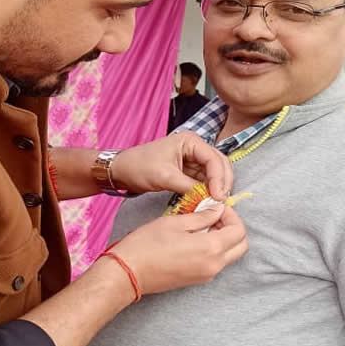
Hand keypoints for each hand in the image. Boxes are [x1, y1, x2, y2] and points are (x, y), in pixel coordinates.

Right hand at [109, 204, 247, 294]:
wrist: (128, 273)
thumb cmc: (147, 245)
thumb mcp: (175, 223)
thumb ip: (202, 216)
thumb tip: (217, 210)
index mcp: (211, 249)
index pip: (239, 231)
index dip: (231, 215)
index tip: (216, 208)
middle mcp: (214, 266)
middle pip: (241, 246)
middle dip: (233, 228)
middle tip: (215, 216)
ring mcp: (206, 276)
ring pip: (230, 256)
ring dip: (224, 239)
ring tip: (202, 226)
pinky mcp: (197, 280)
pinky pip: (216, 263)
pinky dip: (214, 250)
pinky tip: (195, 239)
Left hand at [110, 132, 232, 199]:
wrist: (122, 171)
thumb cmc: (139, 167)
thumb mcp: (165, 177)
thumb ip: (189, 187)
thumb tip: (209, 199)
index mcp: (190, 141)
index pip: (213, 159)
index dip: (219, 178)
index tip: (218, 196)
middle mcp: (195, 148)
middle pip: (219, 165)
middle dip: (223, 183)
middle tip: (221, 202)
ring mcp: (193, 159)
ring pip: (214, 174)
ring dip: (217, 188)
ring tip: (216, 204)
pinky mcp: (189, 171)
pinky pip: (204, 181)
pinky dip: (207, 191)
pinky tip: (208, 202)